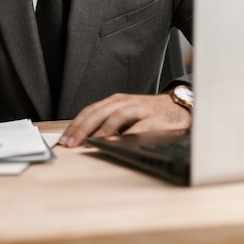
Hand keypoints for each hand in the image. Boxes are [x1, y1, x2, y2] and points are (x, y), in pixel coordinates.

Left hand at [59, 92, 190, 146]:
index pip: (91, 110)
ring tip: (89, 143)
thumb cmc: (149, 113)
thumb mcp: (125, 114)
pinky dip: (127, 135)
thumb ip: (108, 122)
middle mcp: (126, 102)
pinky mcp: (155, 119)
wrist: (178, 107)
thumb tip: (84, 138)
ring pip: (116, 116)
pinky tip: (117, 142)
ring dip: (101, 130)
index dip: (76, 125)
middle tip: (71, 143)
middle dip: (83, 128)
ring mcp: (141, 109)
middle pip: (99, 112)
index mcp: (116, 101)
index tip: (65, 139)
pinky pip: (139, 127)